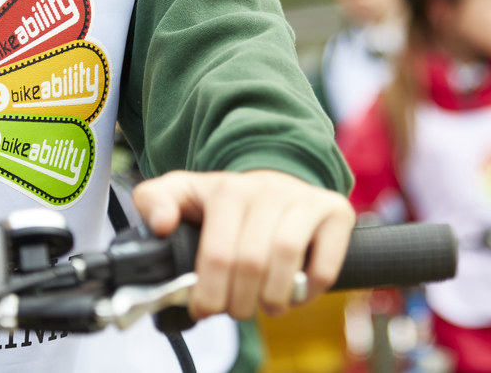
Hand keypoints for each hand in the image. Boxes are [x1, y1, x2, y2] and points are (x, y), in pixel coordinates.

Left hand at [131, 169, 355, 320]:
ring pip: (287, 258)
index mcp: (228, 189)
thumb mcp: (184, 193)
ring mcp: (304, 199)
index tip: (204, 310)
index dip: (209, 295)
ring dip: (273, 297)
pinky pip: (325, 262)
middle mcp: (268, 189)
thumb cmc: (227, 202)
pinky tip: (296, 292)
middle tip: (236, 311)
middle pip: (251, 262)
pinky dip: (309, 290)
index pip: (217, 254)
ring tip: (266, 307)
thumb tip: (161, 225)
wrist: (277, 178)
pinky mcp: (335, 212)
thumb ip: (154, 202)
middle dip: (239, 302)